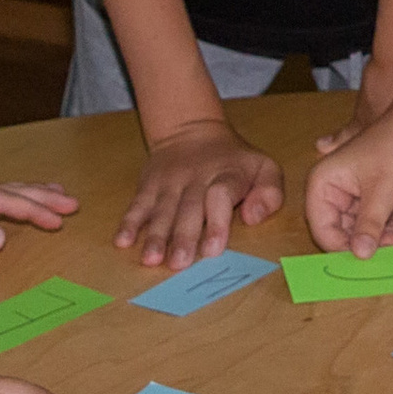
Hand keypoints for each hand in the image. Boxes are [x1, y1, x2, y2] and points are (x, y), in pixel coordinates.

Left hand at [0, 172, 79, 263]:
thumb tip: (2, 237)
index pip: (0, 201)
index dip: (32, 210)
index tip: (60, 220)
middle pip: (4, 188)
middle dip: (39, 196)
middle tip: (72, 203)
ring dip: (26, 191)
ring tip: (52, 193)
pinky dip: (3, 194)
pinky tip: (4, 198)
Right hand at [118, 118, 283, 265]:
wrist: (192, 130)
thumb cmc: (234, 161)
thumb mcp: (264, 167)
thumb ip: (270, 193)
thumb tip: (253, 218)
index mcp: (228, 175)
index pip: (222, 195)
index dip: (217, 222)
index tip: (213, 248)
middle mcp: (196, 179)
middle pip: (189, 209)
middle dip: (183, 237)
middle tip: (179, 264)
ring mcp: (169, 182)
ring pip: (162, 210)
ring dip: (156, 236)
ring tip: (152, 259)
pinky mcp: (148, 185)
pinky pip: (138, 204)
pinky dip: (129, 223)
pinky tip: (122, 241)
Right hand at [304, 115, 392, 253]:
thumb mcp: (383, 189)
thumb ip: (369, 223)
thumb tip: (359, 255)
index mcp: (323, 185)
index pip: (322, 228)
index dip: (342, 247)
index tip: (367, 258)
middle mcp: (334, 196)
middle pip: (345, 235)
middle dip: (373, 244)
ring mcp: (355, 202)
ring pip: (366, 236)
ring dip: (392, 240)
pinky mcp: (374, 205)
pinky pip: (382, 228)